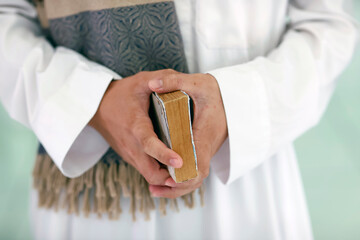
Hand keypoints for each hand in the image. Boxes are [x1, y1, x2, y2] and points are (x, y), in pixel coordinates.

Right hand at [89, 70, 183, 185]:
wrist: (96, 107)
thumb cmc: (121, 94)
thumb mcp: (141, 80)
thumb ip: (162, 78)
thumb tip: (183, 79)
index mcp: (135, 125)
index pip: (149, 144)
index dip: (164, 154)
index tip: (180, 161)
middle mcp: (131, 144)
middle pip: (151, 172)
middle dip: (170, 177)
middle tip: (189, 171)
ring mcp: (129, 153)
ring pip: (148, 176)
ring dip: (166, 177)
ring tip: (184, 171)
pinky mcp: (129, 156)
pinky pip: (145, 170)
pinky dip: (159, 172)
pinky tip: (171, 165)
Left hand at [147, 70, 227, 197]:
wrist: (234, 98)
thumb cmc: (217, 92)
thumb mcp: (197, 82)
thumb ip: (174, 82)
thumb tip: (152, 84)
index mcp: (205, 134)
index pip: (198, 162)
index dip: (185, 175)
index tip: (169, 179)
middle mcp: (207, 147)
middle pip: (196, 177)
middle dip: (177, 187)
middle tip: (154, 188)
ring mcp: (206, 151)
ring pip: (195, 177)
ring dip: (177, 187)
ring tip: (155, 190)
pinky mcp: (203, 150)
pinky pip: (194, 170)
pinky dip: (181, 179)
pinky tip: (165, 180)